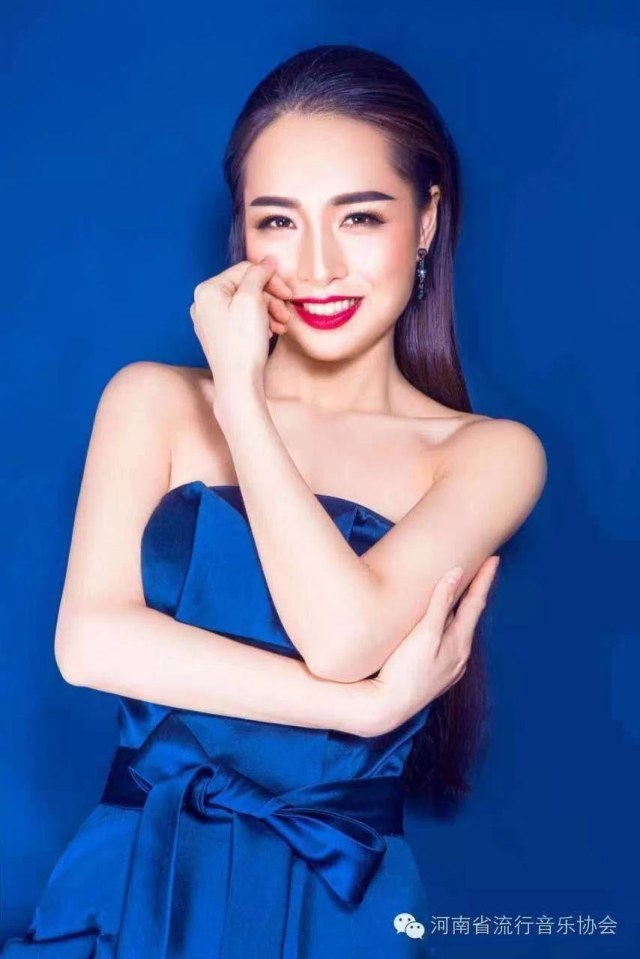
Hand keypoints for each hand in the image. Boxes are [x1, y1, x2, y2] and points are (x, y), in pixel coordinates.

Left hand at [189, 256, 292, 398]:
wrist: (238, 384)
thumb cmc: (242, 344)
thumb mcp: (252, 301)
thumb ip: (258, 275)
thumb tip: (267, 261)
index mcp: (207, 290)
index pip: (244, 271)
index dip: (270, 279)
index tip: (288, 293)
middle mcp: (203, 303)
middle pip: (245, 287)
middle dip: (270, 298)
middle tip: (286, 312)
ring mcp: (210, 321)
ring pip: (245, 304)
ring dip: (268, 311)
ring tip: (281, 325)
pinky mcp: (218, 336)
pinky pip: (241, 320)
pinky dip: (259, 323)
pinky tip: (271, 332)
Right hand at [370, 556, 499, 732]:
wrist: (386, 708)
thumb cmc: (403, 670)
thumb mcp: (423, 635)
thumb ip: (439, 605)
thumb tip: (456, 575)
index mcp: (459, 643)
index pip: (475, 604)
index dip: (484, 580)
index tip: (494, 559)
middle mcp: (459, 656)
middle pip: (471, 616)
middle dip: (476, 593)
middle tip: (482, 571)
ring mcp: (449, 668)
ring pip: (460, 631)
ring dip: (463, 611)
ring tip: (463, 595)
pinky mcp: (435, 675)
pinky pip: (450, 644)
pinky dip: (451, 628)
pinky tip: (442, 629)